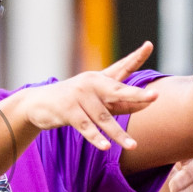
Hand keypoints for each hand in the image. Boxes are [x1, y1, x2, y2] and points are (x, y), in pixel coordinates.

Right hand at [17, 42, 157, 150]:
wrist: (37, 103)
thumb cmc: (72, 102)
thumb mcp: (95, 99)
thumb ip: (118, 101)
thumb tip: (144, 104)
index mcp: (100, 79)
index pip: (122, 67)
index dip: (136, 57)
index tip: (149, 45)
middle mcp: (91, 84)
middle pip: (118, 90)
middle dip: (137, 95)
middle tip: (155, 96)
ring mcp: (79, 96)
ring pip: (103, 117)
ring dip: (118, 134)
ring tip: (133, 145)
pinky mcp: (68, 110)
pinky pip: (85, 126)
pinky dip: (95, 137)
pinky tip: (105, 147)